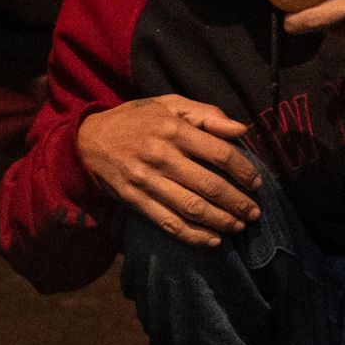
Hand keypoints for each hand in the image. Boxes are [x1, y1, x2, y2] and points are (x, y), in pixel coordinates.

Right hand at [77, 93, 261, 247]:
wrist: (88, 139)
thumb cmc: (135, 119)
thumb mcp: (168, 103)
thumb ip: (205, 114)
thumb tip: (240, 128)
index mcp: (174, 129)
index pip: (219, 153)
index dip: (243, 170)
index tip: (257, 183)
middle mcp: (162, 156)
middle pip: (209, 185)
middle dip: (238, 202)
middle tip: (255, 212)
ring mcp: (148, 181)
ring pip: (192, 207)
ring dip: (221, 221)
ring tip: (239, 226)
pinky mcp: (136, 201)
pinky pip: (169, 223)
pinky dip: (193, 236)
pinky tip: (213, 241)